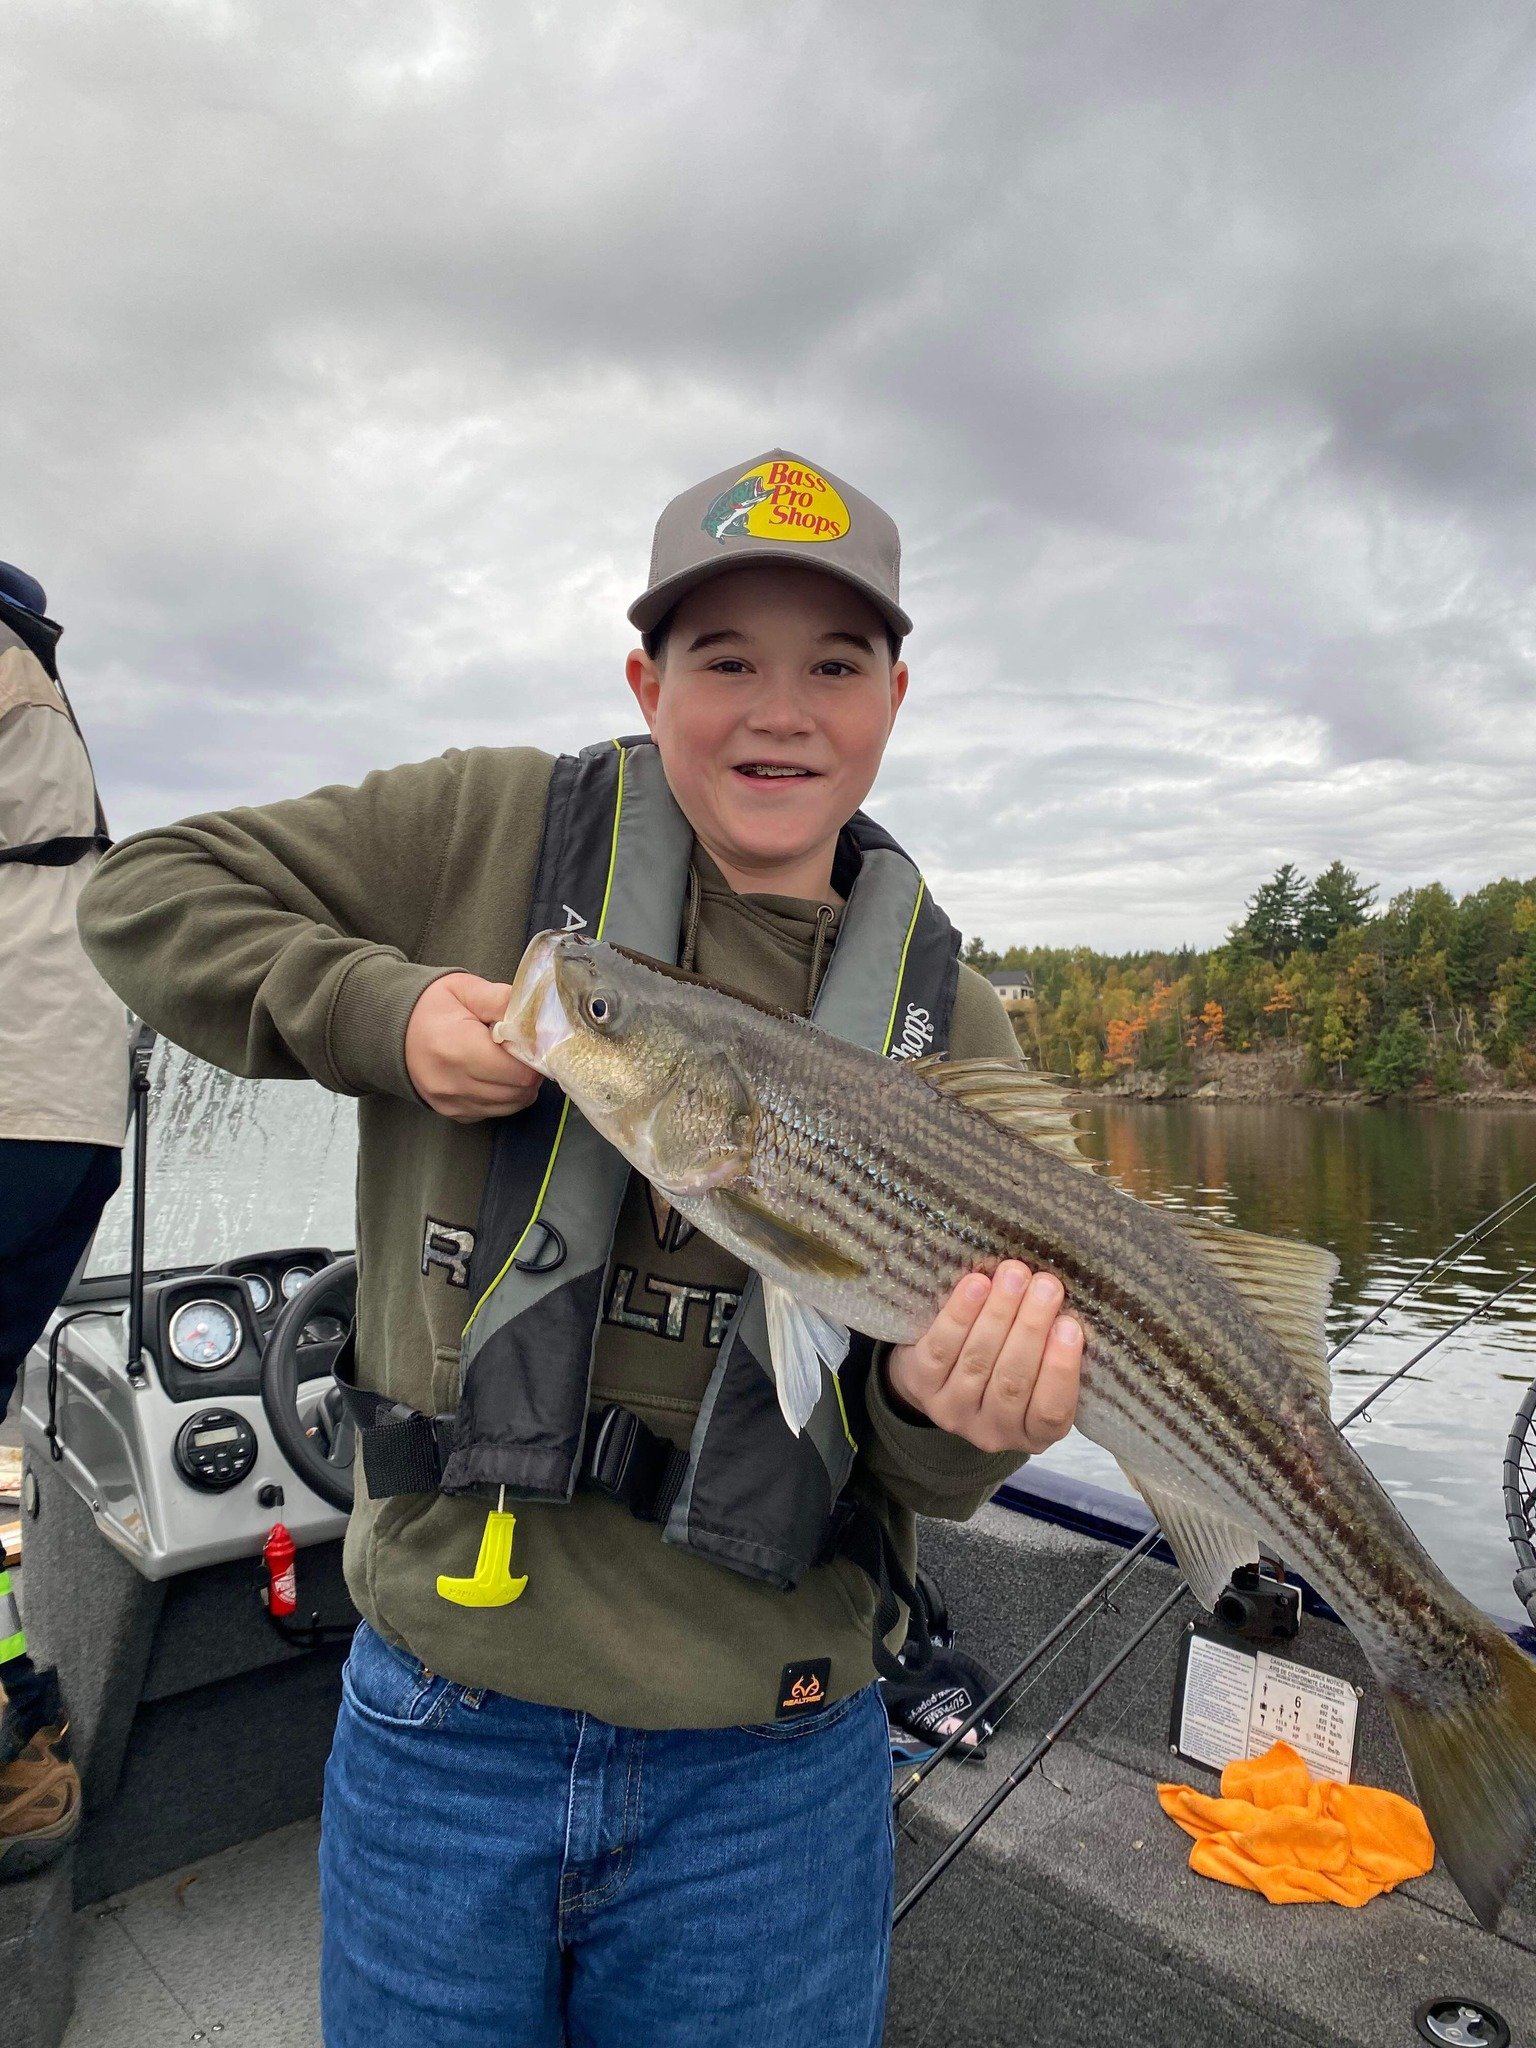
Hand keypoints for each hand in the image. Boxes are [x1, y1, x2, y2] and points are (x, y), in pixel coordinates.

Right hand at [404, 973, 541, 1122]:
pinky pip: (494, 1112)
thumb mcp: (464, 988)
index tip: (531, 1040)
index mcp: (457, 1048)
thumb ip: (500, 999)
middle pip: (519, 1091)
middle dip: (530, 1071)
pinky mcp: (452, 1113)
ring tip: (508, 1060)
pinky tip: (493, 1074)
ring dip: (519, 1085)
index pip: (519, 1071)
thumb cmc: (431, 1006)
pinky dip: (503, 1096)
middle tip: (522, 1049)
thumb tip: (535, 1015)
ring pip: (510, 1106)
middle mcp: (453, 1083)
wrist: (389, 1030)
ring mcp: (451, 1103)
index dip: (534, 1056)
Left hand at [885, 1262, 1081, 1453]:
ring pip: (978, 1360)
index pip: (1051, 1411)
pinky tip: (976, 1284)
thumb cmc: (1006, 1361)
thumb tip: (1068, 1302)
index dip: (1061, 1370)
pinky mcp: (922, 1386)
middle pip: (1012, 1380)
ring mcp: (953, 1411)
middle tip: (1047, 1285)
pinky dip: (961, 1314)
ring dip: (999, 1313)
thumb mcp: (1037, 1368)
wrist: (940, 1371)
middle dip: (1031, 1327)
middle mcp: (993, 1432)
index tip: (1069, 1325)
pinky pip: (941, 1348)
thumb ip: (1052, 1348)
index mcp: (1033, 1434)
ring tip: (1015, 1275)